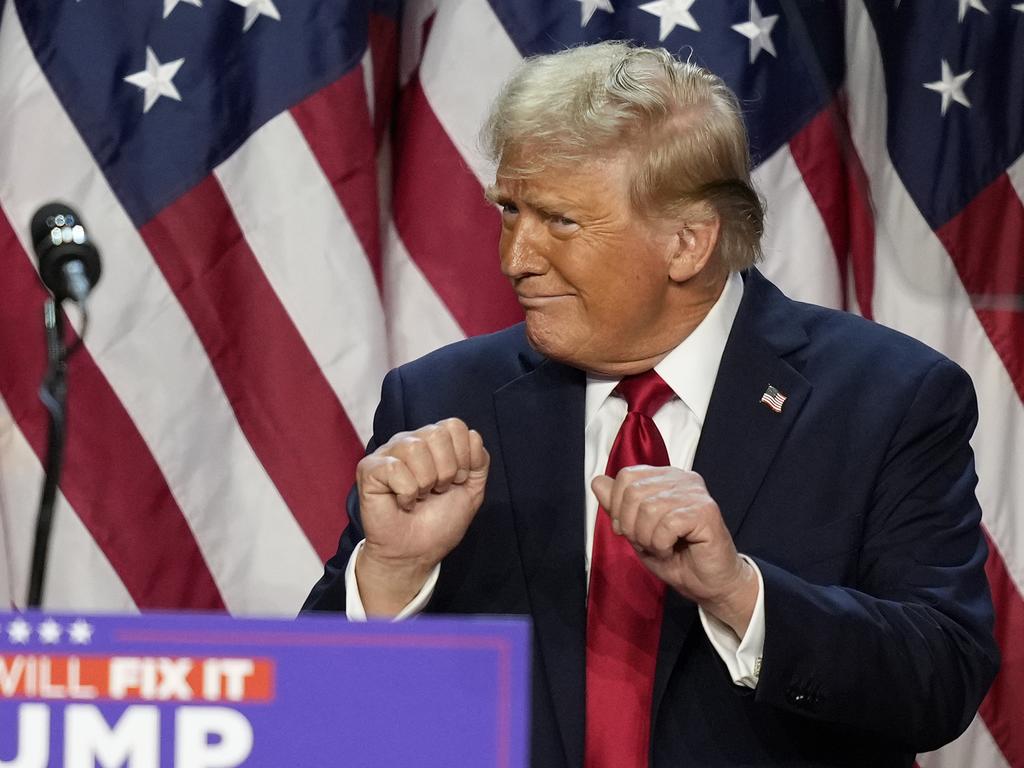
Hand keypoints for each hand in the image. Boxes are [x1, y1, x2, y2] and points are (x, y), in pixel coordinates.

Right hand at [355, 418, 488, 614]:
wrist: (417, 552)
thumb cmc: (440, 522)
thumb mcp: (472, 489)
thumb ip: (479, 460)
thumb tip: (473, 436)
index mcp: (433, 442)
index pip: (454, 426)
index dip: (463, 457)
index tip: (456, 481)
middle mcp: (410, 441)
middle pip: (437, 434)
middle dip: (446, 471)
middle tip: (436, 491)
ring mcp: (387, 453)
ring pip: (415, 448)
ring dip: (425, 483)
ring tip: (419, 497)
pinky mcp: (369, 468)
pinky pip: (395, 468)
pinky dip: (406, 493)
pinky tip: (402, 502)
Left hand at [591, 466, 757, 636]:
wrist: (708, 584)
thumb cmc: (675, 557)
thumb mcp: (635, 531)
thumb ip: (617, 506)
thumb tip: (597, 481)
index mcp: (664, 477)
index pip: (626, 476)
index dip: (618, 508)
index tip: (629, 531)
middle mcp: (682, 478)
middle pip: (633, 491)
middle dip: (632, 526)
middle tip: (648, 543)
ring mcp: (696, 492)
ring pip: (648, 509)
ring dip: (648, 539)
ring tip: (662, 547)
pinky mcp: (706, 511)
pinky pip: (667, 524)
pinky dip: (662, 545)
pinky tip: (673, 550)